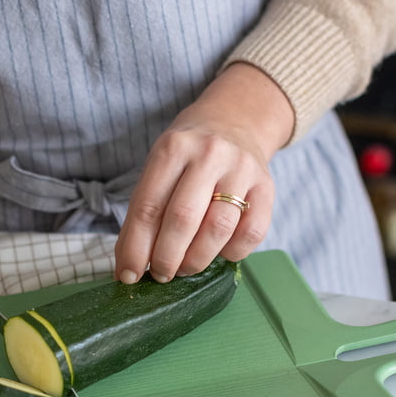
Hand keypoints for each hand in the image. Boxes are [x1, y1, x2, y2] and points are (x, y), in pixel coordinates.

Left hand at [114, 63, 293, 283]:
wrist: (236, 121)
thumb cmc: (189, 154)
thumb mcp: (160, 167)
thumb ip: (146, 210)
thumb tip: (130, 266)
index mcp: (173, 148)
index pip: (148, 207)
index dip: (136, 248)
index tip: (128, 275)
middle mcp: (208, 154)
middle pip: (183, 219)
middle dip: (166, 258)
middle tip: (160, 275)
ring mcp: (241, 170)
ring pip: (217, 229)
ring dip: (196, 260)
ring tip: (184, 268)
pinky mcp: (267, 188)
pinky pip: (251, 234)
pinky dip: (231, 253)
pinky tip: (218, 252)